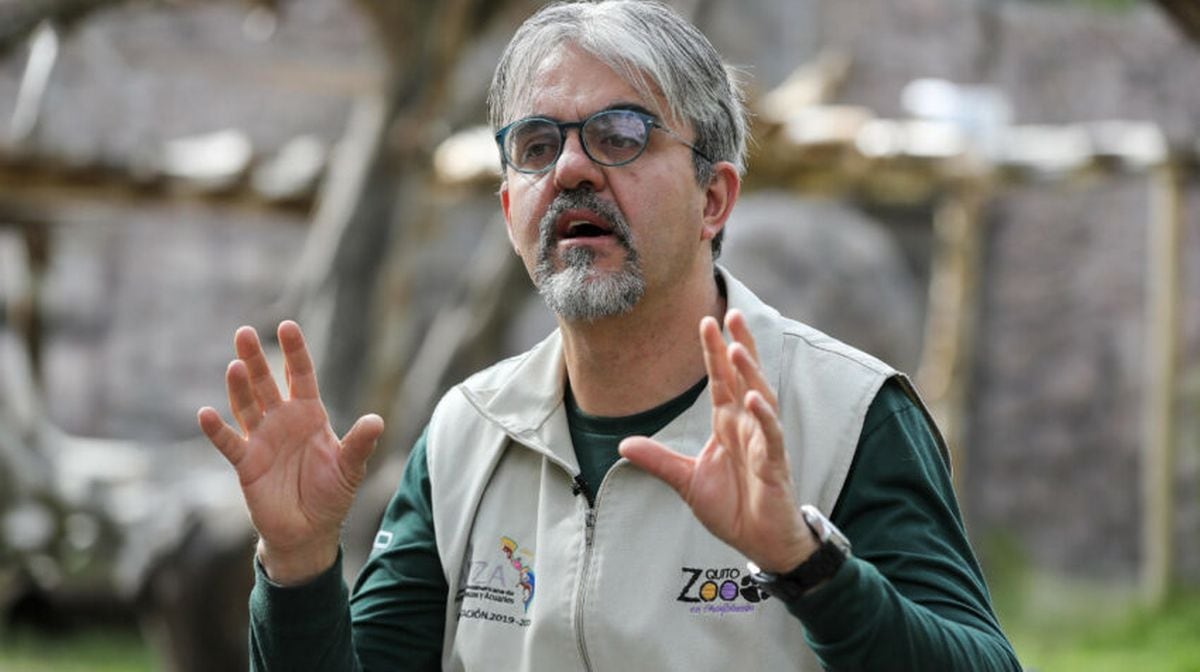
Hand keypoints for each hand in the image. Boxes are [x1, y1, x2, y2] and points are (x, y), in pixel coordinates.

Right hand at [197, 321, 383, 583]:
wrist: (309, 530)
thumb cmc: (332, 494)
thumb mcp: (350, 468)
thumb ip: (360, 444)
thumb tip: (377, 421)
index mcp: (309, 414)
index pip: (300, 375)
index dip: (294, 353)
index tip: (287, 327)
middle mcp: (282, 420)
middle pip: (266, 383)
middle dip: (257, 359)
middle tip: (245, 333)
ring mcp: (261, 439)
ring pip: (246, 406)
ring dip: (239, 387)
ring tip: (235, 365)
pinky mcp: (246, 463)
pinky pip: (228, 442)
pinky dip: (217, 429)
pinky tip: (205, 414)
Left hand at [619, 310, 814, 571]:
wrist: (760, 543)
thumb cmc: (732, 508)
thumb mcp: (686, 481)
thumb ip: (658, 460)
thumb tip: (622, 445)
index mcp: (727, 425)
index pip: (721, 381)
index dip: (715, 352)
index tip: (706, 322)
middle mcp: (747, 426)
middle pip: (744, 378)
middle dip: (738, 346)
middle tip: (730, 313)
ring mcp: (763, 443)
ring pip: (760, 398)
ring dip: (750, 373)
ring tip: (737, 347)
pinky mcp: (774, 465)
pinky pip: (770, 436)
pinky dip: (763, 417)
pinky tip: (754, 399)